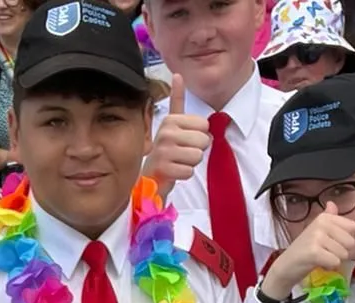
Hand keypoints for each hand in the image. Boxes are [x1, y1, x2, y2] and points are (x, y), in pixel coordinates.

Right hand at [144, 74, 209, 196]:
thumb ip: (177, 101)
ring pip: (197, 156)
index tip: (184, 140)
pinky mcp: (163, 168)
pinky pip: (189, 171)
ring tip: (177, 162)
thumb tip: (177, 74)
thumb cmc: (166, 151)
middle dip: (197, 151)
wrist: (149, 176)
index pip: (204, 125)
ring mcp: (163, 150)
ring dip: (190, 163)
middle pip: (204, 141)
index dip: (199, 136)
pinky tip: (173, 172)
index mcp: (171, 119)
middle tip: (181, 154)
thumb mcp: (172, 124)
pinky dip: (184, 175)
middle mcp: (166, 132)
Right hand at [260, 202, 354, 300]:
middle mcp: (321, 223)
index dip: (345, 238)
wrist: (286, 265)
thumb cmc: (304, 249)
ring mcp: (317, 237)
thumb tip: (332, 203)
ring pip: (344, 254)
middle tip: (326, 252)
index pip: (352, 226)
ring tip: (321, 258)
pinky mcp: (314, 252)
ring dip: (334, 260)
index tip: (332, 242)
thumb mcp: (317, 230)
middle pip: (350, 242)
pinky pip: (335, 262)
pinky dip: (329, 267)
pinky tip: (318, 264)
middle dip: (341, 252)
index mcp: (324, 217)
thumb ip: (329, 218)